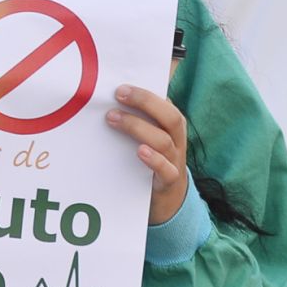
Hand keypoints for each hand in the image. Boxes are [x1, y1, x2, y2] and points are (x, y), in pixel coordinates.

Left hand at [106, 84, 188, 224]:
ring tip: (113, 118)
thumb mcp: (147, 139)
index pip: (166, 104)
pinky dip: (154, 159)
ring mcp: (175, 161)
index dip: (146, 94)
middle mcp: (177, 141)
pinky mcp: (169, 182)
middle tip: (118, 94)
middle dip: (146, 102)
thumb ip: (137, 122)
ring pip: (164, 141)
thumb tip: (109, 102)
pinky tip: (140, 151)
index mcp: (172, 127)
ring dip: (138, 127)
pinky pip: (166, 170)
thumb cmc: (151, 162)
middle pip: (171, 117)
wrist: (167, 200)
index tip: (121, 86)